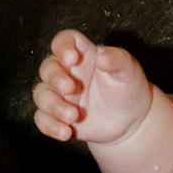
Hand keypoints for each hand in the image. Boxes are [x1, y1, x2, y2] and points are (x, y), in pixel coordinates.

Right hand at [34, 29, 149, 144]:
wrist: (131, 121)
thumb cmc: (128, 88)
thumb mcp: (129, 71)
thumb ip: (117, 61)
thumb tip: (102, 57)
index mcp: (83, 54)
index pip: (64, 41)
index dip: (62, 46)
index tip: (71, 58)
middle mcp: (67, 72)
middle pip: (47, 68)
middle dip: (55, 78)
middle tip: (71, 88)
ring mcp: (60, 95)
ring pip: (41, 94)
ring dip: (53, 105)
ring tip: (73, 116)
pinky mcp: (58, 116)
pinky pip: (42, 119)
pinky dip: (50, 126)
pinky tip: (66, 132)